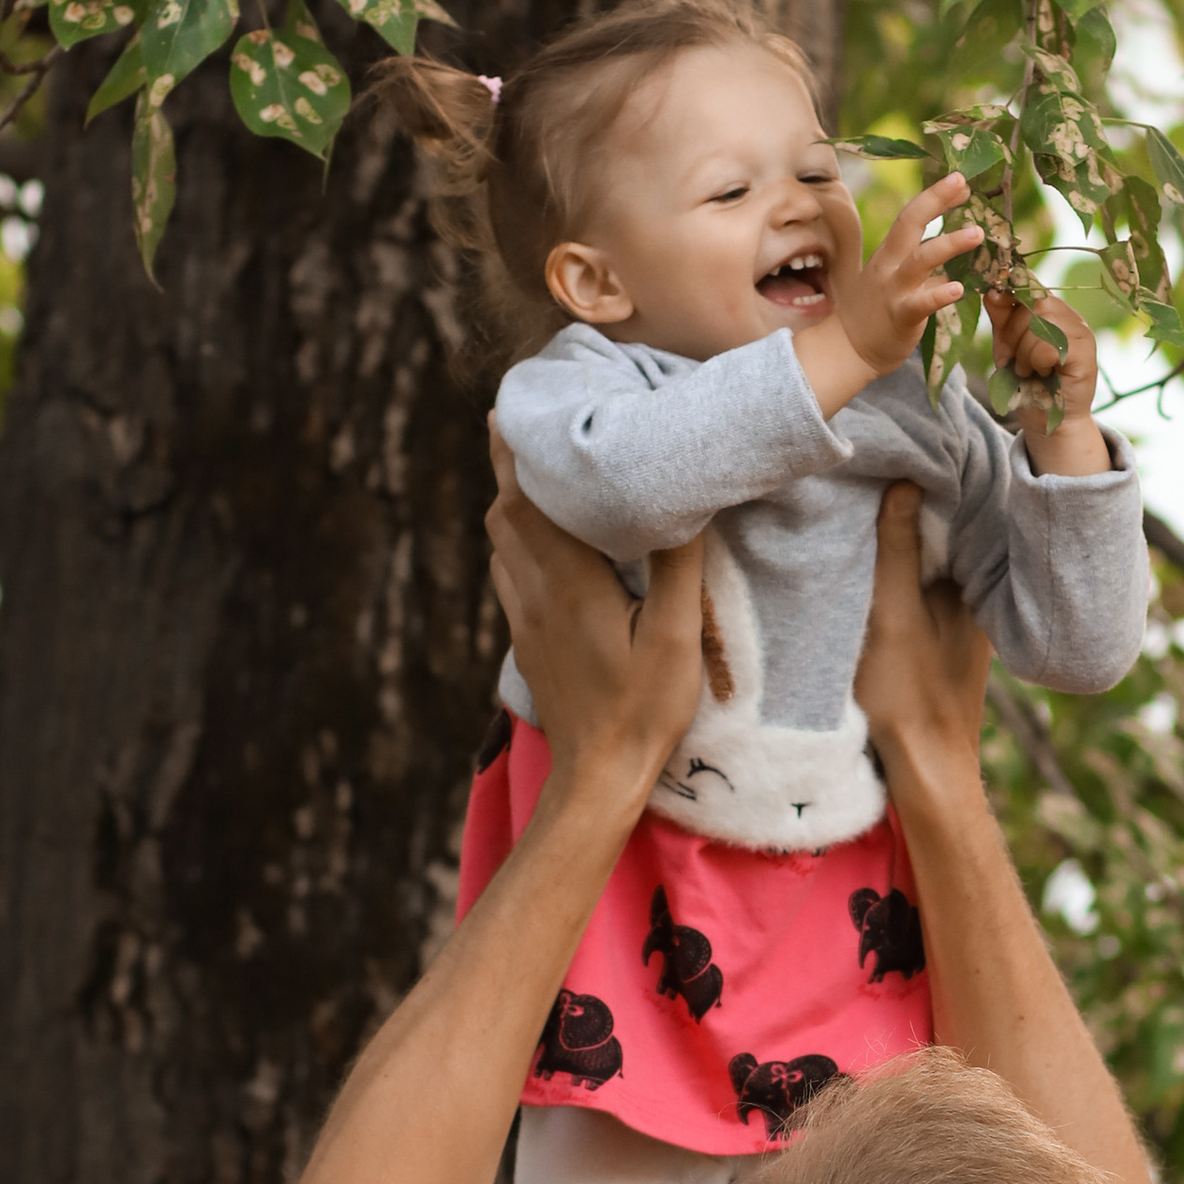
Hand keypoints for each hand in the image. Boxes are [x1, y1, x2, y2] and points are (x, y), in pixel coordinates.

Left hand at [486, 423, 703, 811]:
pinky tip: (539, 538)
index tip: (511, 406)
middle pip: (506, 511)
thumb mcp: (676, 639)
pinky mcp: (525, 638)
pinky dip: (515, 537)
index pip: (528, 499)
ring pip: (502, 540)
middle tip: (522, 419)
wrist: (596, 777)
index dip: (515, 450)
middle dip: (509, 462)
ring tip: (532, 467)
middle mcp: (534, 590)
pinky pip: (508, 571)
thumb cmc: (643, 710)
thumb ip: (676, 567)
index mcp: (567, 581)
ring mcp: (524, 616)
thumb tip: (681, 503)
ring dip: (510, 499)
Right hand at [832, 178, 984, 383]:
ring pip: (919, 261)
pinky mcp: (900, 318)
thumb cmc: (875, 313)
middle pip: (910, 224)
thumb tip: (955, 244)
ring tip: (976, 233)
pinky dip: (939, 295)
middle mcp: (890, 266)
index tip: (959, 181)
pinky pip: (921, 304)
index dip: (934, 196)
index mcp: (890, 254)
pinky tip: (959, 288)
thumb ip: (921, 261)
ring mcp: (893, 291)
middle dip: (935, 200)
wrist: (846, 350)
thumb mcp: (894, 278)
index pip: (911, 216)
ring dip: (949, 244)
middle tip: (962, 182)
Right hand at [853, 480, 991, 805]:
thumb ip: (897, 550)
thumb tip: (907, 480)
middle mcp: (974, 601)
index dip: (929, 486)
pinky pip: (919, 596)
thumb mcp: (893, 613)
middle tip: (873, 474)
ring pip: (929, 569)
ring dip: (902, 546)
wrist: (925, 772)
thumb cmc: (910, 693)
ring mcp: (957, 625)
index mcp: (974, 586)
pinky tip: (870, 569)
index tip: (898, 455)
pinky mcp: (937, 646)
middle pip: (942, 540)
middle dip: (913, 512)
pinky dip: (899, 579)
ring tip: (865, 510)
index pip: (957, 516)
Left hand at [987, 280, 1110, 475]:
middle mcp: (1069, 315)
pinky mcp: (1086, 353)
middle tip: (1019, 361)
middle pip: (1033, 302)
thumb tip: (992, 288)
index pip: (1029, 284)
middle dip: (1014, 334)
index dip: (1011, 300)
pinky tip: (1044, 375)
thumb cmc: (1026, 381)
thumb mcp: (1006, 344)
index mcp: (1051, 309)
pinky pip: (1049, 346)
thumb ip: (1001, 315)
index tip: (1004, 326)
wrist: (1045, 420)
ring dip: (1025, 353)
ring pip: (1040, 322)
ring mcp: (1081, 332)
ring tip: (1031, 369)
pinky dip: (1037, 363)